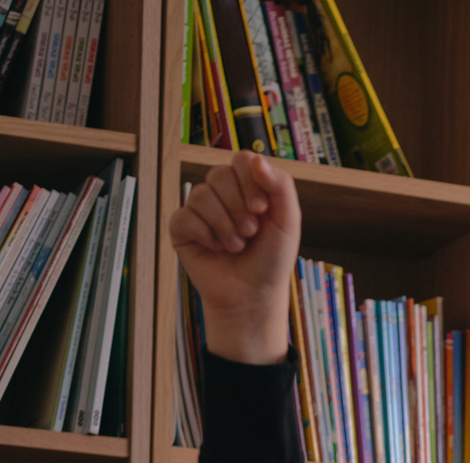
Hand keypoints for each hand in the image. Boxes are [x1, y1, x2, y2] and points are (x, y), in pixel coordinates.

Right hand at [168, 151, 298, 364]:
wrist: (253, 295)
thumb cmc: (271, 260)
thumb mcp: (288, 222)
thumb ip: (281, 186)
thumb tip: (256, 159)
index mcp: (248, 186)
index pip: (242, 160)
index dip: (249, 181)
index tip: (261, 209)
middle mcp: (222, 193)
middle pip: (219, 174)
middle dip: (238, 207)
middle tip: (250, 232)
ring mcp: (200, 209)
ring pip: (200, 194)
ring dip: (224, 225)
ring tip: (237, 246)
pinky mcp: (182, 228)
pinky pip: (184, 216)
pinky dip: (205, 235)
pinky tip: (216, 249)